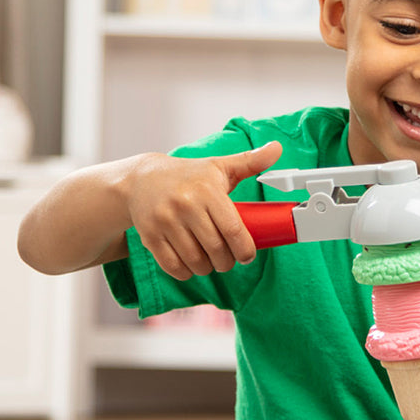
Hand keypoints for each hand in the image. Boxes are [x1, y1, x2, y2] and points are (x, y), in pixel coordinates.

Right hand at [127, 140, 282, 279]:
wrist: (142, 179)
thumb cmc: (188, 175)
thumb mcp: (218, 166)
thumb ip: (250, 161)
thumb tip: (278, 148)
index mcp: (207, 190)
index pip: (233, 229)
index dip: (245, 250)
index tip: (247, 256)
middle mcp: (185, 205)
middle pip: (216, 249)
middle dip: (227, 262)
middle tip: (228, 260)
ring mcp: (165, 222)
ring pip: (195, 261)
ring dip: (207, 269)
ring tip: (211, 262)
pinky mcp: (150, 236)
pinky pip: (172, 266)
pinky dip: (186, 272)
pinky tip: (191, 266)